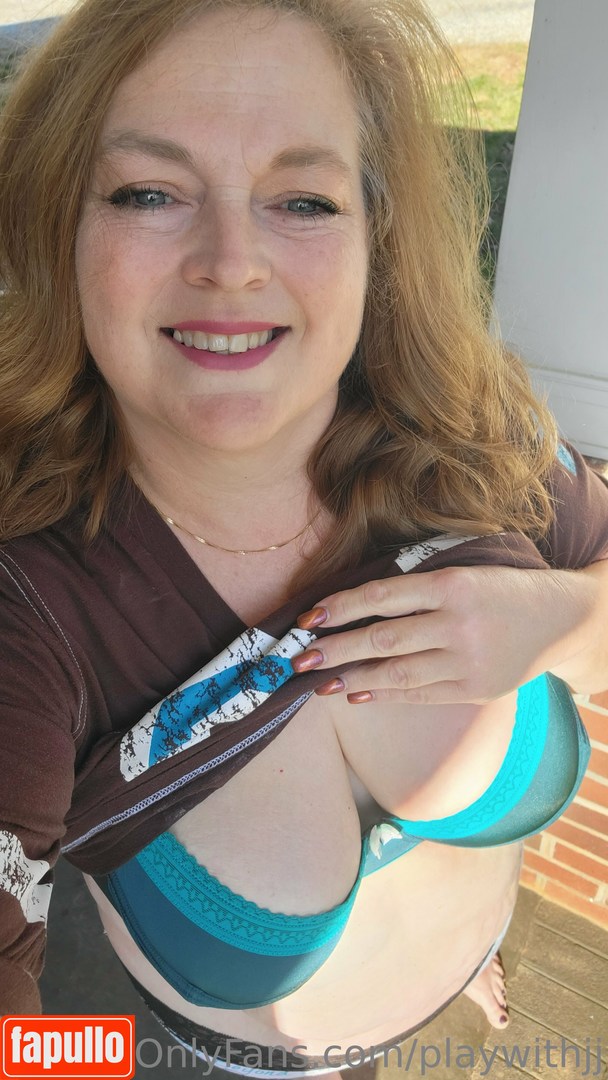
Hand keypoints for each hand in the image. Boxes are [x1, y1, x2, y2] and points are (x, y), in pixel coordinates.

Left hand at [291, 563, 605, 704]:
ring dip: (352, 678)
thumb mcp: (464, 571)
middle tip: (298, 660)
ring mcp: (468, 661)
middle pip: (383, 639)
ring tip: (319, 682)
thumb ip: (417, 587)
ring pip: (397, 673)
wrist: (563, 619)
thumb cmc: (501, 589)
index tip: (307, 618)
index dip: (340, 607)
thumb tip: (354, 607)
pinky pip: (420, 694)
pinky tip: (357, 694)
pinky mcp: (476, 690)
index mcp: (451, 584)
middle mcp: (458, 624)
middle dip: (335, 650)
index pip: (382, 596)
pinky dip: (385, 695)